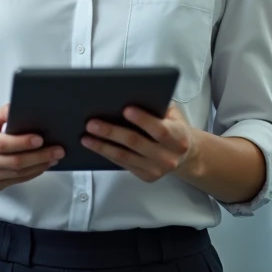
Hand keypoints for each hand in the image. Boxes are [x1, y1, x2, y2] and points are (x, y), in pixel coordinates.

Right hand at [0, 104, 64, 191]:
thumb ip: (5, 113)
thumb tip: (23, 107)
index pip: (3, 143)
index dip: (23, 142)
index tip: (40, 139)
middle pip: (15, 161)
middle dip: (40, 156)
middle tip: (58, 150)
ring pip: (19, 173)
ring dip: (40, 165)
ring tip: (55, 157)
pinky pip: (19, 180)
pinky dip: (34, 172)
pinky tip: (44, 165)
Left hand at [81, 105, 198, 182]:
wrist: (185, 156)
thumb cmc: (174, 127)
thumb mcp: (173, 114)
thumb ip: (157, 106)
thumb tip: (129, 95)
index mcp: (178, 138)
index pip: (160, 130)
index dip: (143, 120)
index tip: (125, 109)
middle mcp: (169, 157)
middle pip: (136, 143)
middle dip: (112, 132)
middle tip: (91, 123)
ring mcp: (157, 169)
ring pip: (125, 156)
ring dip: (102, 146)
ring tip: (85, 137)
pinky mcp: (147, 176)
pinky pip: (123, 164)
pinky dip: (106, 154)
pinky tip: (94, 145)